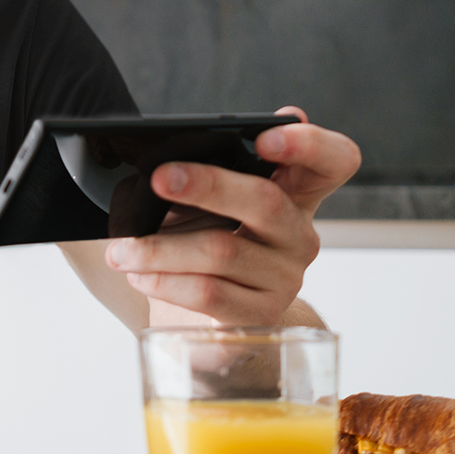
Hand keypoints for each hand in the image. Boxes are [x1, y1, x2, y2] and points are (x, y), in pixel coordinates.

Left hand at [103, 107, 359, 325]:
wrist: (214, 315)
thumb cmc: (211, 239)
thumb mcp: (213, 202)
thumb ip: (211, 169)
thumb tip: (167, 162)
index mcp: (296, 192)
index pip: (334, 160)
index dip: (308, 145)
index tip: (265, 138)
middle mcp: (299, 233)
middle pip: (266, 201)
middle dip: (207, 184)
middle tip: (159, 177)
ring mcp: (285, 276)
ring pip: (222, 250)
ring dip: (159, 247)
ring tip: (121, 248)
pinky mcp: (261, 313)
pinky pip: (209, 293)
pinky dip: (165, 281)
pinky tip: (138, 275)